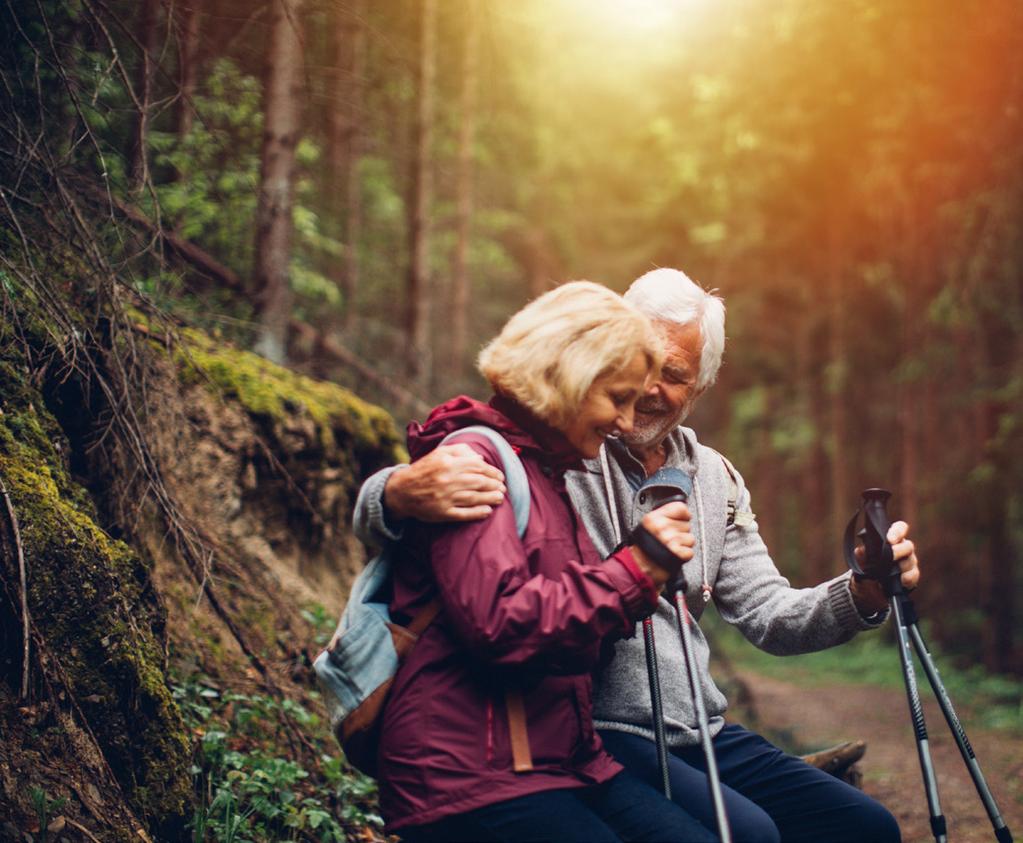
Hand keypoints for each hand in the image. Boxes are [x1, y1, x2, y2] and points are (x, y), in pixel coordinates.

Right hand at [383, 444, 505, 521]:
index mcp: (447, 463)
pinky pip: (463, 514)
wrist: (401, 491)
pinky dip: (477, 513)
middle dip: (494, 485)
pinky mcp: (442, 512)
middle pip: (478, 482)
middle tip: (503, 487)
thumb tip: (481, 459)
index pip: (477, 466)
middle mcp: (447, 480)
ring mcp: (445, 497)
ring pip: (473, 498)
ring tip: (500, 498)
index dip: (492, 471)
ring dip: (490, 498)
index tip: (500, 476)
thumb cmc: (424, 470)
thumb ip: (460, 451)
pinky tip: (487, 511)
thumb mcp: (439, 453)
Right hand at [629, 501, 694, 587]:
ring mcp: (670, 541)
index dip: (683, 515)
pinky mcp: (678, 553)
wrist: (639, 568)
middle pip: (687, 524)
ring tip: (671, 548)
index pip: (680, 507)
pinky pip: (690, 551)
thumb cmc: (643, 548)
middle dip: (681, 532)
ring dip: (683, 544)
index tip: (681, 520)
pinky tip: (674, 555)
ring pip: (690, 538)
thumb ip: (663, 515)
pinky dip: (684, 555)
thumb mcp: (647, 525)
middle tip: (669, 539)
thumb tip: (681, 510)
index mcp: (654, 518)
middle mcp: (662, 528)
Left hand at [850, 520, 919, 614]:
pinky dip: (908, 578)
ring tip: (892, 572)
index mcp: (890, 540)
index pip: (900, 528)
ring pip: (911, 561)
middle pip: (908, 546)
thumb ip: (860, 555)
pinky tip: (901, 581)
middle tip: (890, 556)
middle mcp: (901, 549)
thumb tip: (860, 550)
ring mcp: (908, 563)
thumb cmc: (864, 570)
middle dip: (898, 551)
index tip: (890, 539)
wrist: (867, 591)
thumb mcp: (859, 562)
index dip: (898, 531)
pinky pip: (914, 575)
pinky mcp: (911, 577)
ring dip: (902, 566)